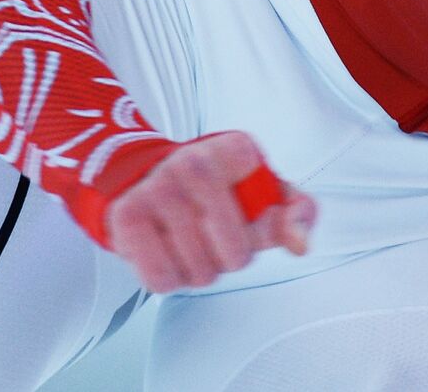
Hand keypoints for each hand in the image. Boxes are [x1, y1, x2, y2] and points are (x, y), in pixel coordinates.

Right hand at [104, 131, 316, 292]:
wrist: (148, 178)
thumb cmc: (219, 191)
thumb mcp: (266, 194)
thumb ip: (297, 214)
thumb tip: (300, 244)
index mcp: (237, 149)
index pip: (273, 219)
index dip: (260, 233)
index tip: (245, 216)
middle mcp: (194, 162)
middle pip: (236, 256)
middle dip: (229, 259)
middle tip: (214, 237)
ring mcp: (158, 187)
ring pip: (199, 272)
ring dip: (198, 270)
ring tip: (190, 242)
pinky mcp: (127, 215)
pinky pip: (161, 279)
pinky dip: (168, 278)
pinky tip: (166, 251)